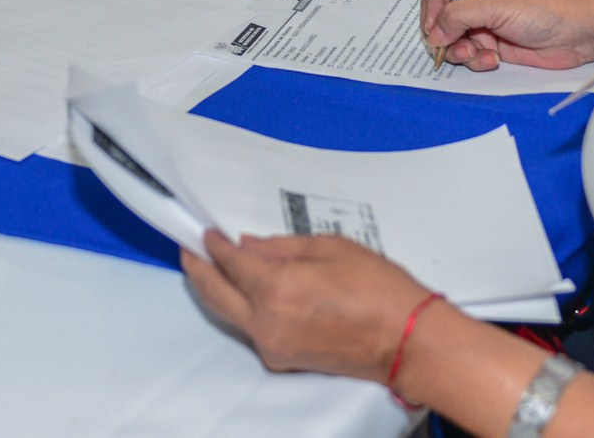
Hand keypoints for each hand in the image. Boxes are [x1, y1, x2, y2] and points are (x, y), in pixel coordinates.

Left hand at [181, 230, 430, 381]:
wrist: (406, 341)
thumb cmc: (378, 289)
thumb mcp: (330, 248)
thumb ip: (282, 246)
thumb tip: (248, 246)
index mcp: (277, 289)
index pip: (231, 262)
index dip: (214, 244)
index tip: (207, 231)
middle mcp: (266, 322)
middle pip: (215, 294)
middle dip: (197, 269)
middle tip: (187, 249)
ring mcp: (272, 346)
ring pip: (229, 314)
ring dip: (215, 290)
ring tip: (208, 267)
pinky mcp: (282, 360)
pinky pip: (251, 328)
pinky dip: (241, 308)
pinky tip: (244, 291)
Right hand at [420, 0, 593, 71]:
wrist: (579, 34)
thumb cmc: (543, 9)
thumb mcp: (496, 6)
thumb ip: (458, 16)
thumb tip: (433, 33)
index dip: (431, 7)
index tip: (433, 28)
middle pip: (441, 17)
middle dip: (445, 34)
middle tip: (452, 46)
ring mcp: (485, 23)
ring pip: (453, 39)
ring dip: (461, 51)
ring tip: (478, 54)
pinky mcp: (494, 45)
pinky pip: (471, 55)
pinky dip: (477, 60)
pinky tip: (493, 60)